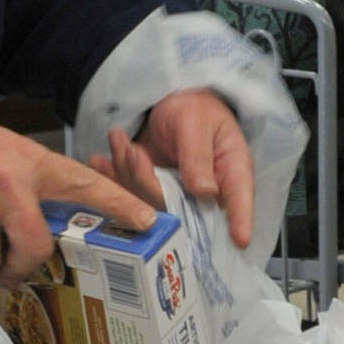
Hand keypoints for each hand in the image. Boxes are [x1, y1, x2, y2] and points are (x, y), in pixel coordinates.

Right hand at [0, 116, 158, 293]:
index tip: (147, 221)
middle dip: (24, 267)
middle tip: (15, 275)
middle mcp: (6, 183)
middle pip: (34, 246)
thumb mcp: (6, 151)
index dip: (117, 203)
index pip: (82, 183)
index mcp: (29, 162)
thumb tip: (63, 222)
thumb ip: (34, 182)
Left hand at [90, 88, 253, 248]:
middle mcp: (206, 192)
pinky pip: (133, 195)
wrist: (166, 103)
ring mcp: (178, 196)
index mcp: (230, 171)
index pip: (240, 201)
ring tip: (119, 140)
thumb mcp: (195, 122)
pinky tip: (101, 159)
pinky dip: (115, 176)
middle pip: (182, 208)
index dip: (241, 222)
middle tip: (134, 153)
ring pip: (151, 202)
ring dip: (129, 172)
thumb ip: (197, 155)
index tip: (240, 240)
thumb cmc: (193, 108)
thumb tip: (206, 191)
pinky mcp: (153, 194)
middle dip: (150, 182)